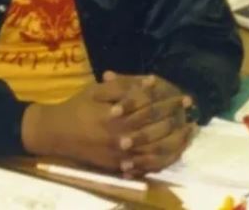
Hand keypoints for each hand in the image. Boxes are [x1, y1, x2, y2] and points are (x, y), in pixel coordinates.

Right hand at [21, 72, 193, 175]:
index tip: (184, 96)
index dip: (168, 102)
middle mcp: (118, 138)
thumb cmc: (77, 107)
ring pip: (154, 150)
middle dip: (176, 118)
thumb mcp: (96, 90)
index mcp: (113, 117)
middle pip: (155, 130)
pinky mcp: (118, 166)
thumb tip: (151, 81)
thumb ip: (123, 86)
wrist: (57, 134)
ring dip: (175, 140)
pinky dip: (163, 159)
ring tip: (190, 130)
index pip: (148, 108)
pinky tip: (176, 150)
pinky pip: (146, 166)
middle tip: (191, 111)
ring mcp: (119, 156)